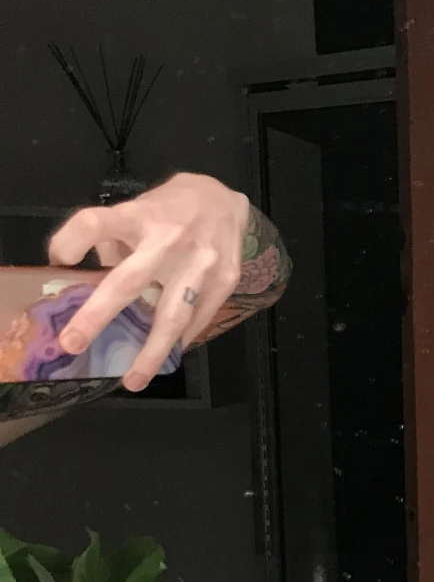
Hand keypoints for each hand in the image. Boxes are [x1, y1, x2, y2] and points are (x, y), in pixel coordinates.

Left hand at [47, 174, 252, 390]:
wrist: (225, 202)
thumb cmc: (170, 208)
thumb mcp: (136, 209)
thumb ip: (113, 242)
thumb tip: (90, 280)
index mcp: (139, 216)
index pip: (97, 223)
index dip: (73, 239)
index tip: (60, 259)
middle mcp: (169, 239)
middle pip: (129, 280)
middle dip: (99, 315)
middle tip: (74, 343)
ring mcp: (201, 263)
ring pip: (172, 314)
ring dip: (151, 351)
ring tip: (134, 379)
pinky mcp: (224, 280)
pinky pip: (198, 318)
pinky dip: (181, 339)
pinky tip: (167, 354)